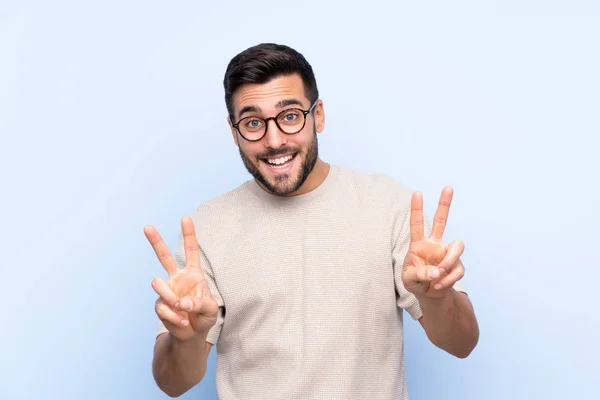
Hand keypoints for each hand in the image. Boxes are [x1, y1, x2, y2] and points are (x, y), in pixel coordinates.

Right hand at [145, 217, 217, 340]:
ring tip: (181, 307)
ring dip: (170, 296)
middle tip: (147, 227)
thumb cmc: (204, 317)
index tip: (185, 218)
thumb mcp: (211, 310)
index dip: (189, 235)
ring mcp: (167, 290)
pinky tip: (181, 321)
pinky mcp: (160, 305)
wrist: (192, 334)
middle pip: (164, 256)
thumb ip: (200, 303)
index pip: (191, 251)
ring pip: (158, 283)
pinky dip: (173, 316)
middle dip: (156, 241)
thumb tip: (182, 302)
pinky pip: (162, 306)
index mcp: (193, 274)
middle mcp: (177, 278)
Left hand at [402, 186, 464, 298]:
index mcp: (419, 245)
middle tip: (448, 187)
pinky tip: (439, 285)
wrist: (429, 295)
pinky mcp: (457, 265)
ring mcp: (447, 253)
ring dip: (449, 262)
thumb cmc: (415, 282)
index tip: (417, 193)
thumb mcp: (409, 280)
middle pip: (441, 221)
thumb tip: (436, 271)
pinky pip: (457, 270)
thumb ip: (419, 274)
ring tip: (438, 274)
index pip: (417, 224)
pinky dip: (447, 280)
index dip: (417, 209)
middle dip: (444, 204)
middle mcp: (434, 245)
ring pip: (458, 246)